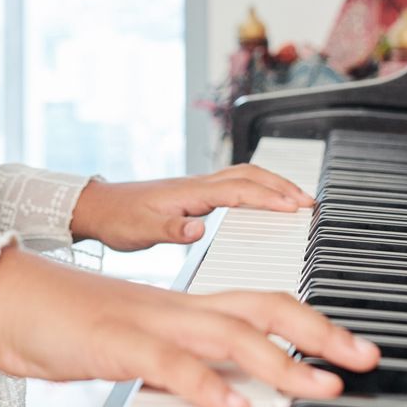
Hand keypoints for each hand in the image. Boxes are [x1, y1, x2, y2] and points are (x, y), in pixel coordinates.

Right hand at [0, 244, 379, 406]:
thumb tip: (226, 393)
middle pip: (267, 306)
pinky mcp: (114, 343)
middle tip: (366, 359)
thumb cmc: (67, 325)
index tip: (357, 350)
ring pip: (230, 331)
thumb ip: (183, 366)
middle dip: (323, 334)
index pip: (266, 304)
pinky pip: (169, 362)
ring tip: (322, 387)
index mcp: (187, 307)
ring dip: (282, 362)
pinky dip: (206, 384)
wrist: (5, 298)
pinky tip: (235, 405)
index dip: (316, 324)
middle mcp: (179, 307)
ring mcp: (149, 321)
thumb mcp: (139, 350)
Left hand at [68, 164, 316, 250]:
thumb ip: (171, 230)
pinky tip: (264, 201)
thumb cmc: (118, 219)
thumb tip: (198, 229)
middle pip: (250, 176)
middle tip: (309, 203)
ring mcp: (198, 188)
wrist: (98, 208)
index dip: (270, 198)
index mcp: (191, 193)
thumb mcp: (141, 230)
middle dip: (282, 186)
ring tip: (297, 200)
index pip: (240, 191)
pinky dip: (257, 189)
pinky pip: (235, 185)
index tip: (296, 207)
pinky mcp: (195, 195)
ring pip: (245, 177)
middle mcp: (198, 185)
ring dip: (273, 184)